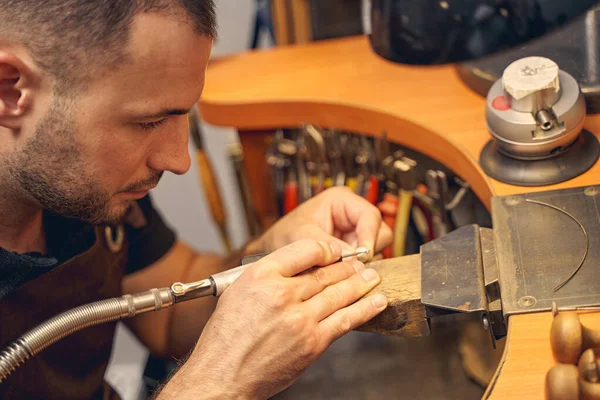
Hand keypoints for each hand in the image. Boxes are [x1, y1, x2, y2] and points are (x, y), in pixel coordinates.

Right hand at [159, 239, 386, 398]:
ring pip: (339, 294)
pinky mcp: (313, 342)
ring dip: (360, 284)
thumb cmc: (226, 337)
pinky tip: (376, 301)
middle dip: (348, 267)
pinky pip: (345, 320)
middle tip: (359, 264)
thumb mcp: (237, 292)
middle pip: (325, 273)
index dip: (325, 249)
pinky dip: (365, 309)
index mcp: (261, 275)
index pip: (304, 250)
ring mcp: (300, 318)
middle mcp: (282, 293)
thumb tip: (297, 268)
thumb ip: (267, 275)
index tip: (334, 252)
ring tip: (372, 277)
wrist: (223, 375)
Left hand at [252, 186, 392, 256]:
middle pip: (379, 232)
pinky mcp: (354, 247)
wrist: (276, 246)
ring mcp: (354, 231)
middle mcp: (352, 213)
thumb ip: (328, 245)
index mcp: (341, 200)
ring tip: (340, 269)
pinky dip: (356, 268)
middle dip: (367, 250)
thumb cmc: (286, 234)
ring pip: (375, 248)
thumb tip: (354, 256)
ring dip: (361, 261)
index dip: (370, 237)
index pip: (370, 216)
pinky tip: (341, 272)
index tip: (363, 256)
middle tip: (351, 265)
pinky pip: (366, 259)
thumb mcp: (303, 236)